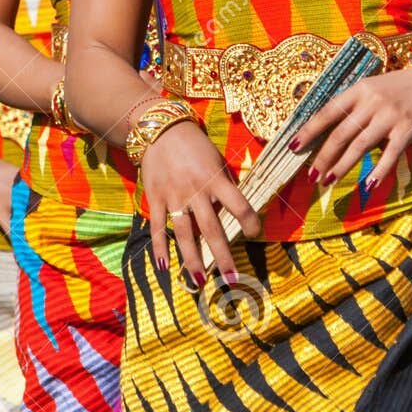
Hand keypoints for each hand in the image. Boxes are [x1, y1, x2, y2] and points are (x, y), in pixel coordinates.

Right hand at [141, 120, 260, 285]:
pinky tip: (163, 266)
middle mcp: (195, 190)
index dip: (250, 222)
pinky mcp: (155, 198)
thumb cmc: (194, 145)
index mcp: (215, 179)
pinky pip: (158, 226)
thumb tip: (237, 211)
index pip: (239, 206)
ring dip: (192, 258)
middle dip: (223, 255)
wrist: (159, 130)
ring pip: (185, 232)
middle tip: (232, 279)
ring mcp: (173, 196)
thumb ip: (225, 185)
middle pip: (212, 228)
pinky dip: (159, 246)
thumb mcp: (216, 159)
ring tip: (199, 280)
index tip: (255, 234)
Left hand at [291, 67, 411, 191]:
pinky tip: (368, 184)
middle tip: (311, 175)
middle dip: (323, 156)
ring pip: (360, 145)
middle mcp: (372, 102)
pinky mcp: (407, 129)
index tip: (293, 146)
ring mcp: (390, 116)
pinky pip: (390, 154)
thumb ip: (353, 107)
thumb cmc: (398, 88)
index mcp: (358, 90)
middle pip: (341, 133)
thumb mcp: (371, 88)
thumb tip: (327, 133)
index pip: (327, 112)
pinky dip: (379, 170)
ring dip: (342, 166)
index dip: (309, 130)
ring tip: (327, 180)